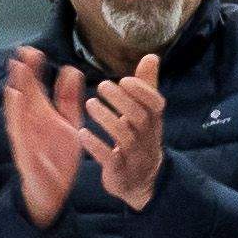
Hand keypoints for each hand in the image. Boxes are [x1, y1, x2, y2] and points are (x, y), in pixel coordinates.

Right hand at [0, 48, 90, 226]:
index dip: (35, 68)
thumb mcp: (70, 124)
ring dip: (17, 86)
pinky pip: (18, 127)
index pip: (37, 85)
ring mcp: (26, 132)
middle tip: (23, 50)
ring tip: (17, 67)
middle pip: (25, 91)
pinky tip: (14, 96)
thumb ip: (69, 99)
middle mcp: (32, 119)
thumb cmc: (59, 157)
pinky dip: (15, 112)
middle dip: (24, 72)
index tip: (34, 49)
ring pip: (18, 105)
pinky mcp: (24, 147)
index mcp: (44, 112)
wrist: (54, 189)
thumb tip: (71, 70)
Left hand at [85, 56, 167, 209]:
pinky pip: (110, 159)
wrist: (142, 181)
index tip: (124, 79)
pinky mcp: (119, 171)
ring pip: (124, 136)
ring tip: (90, 103)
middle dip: (122, 100)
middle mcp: (146, 137)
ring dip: (107, 119)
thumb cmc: (141, 139)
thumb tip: (151, 56)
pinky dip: (96, 146)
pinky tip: (82, 134)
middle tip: (101, 85)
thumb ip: (146, 85)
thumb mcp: (147, 113)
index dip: (142, 91)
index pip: (155, 104)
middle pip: (139, 117)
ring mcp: (134, 155)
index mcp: (153, 121)